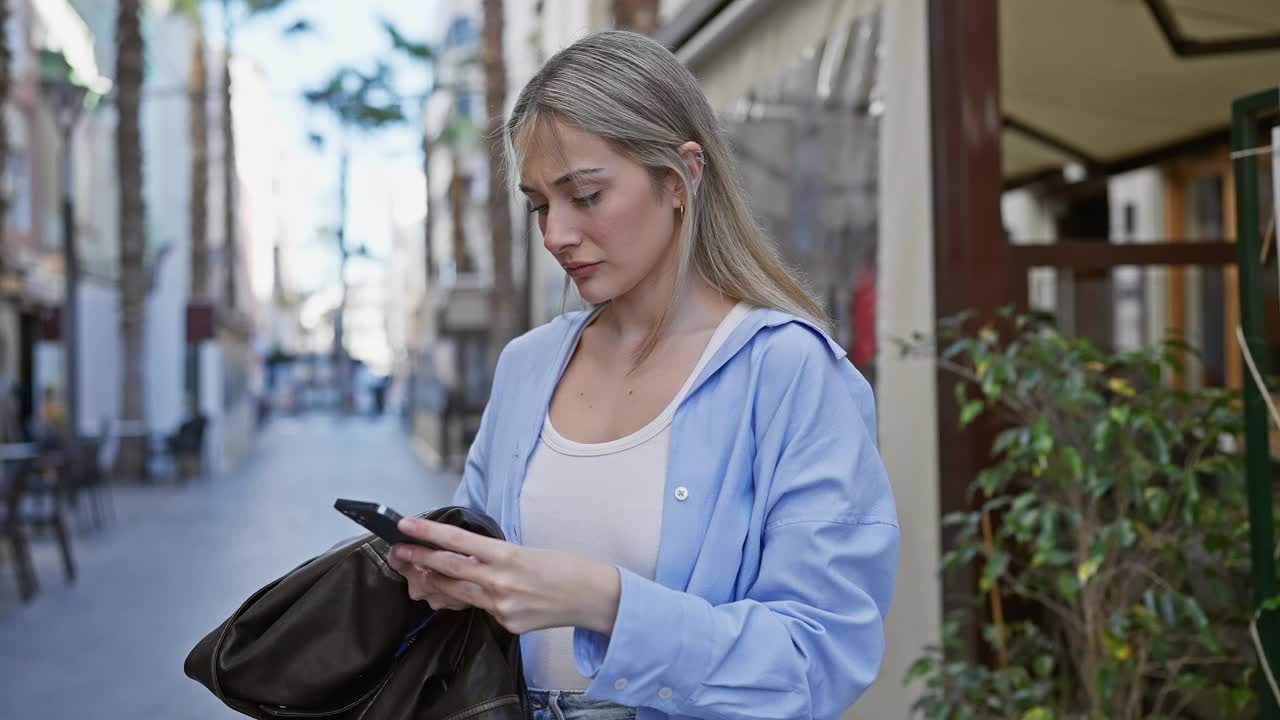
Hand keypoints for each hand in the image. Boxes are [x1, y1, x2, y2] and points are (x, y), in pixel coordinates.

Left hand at [386, 517, 621, 635]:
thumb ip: (494, 556)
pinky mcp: (506, 624)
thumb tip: (464, 557)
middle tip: (400, 550)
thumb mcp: (528, 550)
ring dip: (433, 581)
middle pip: (449, 568)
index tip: (407, 525)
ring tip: (415, 571)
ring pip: (456, 592)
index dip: (429, 533)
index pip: (458, 541)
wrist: (591, 597)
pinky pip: (478, 609)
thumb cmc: (565, 567)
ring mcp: (502, 606)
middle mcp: (501, 582)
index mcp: (508, 555)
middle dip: (420, 558)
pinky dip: (465, 599)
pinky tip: (456, 593)